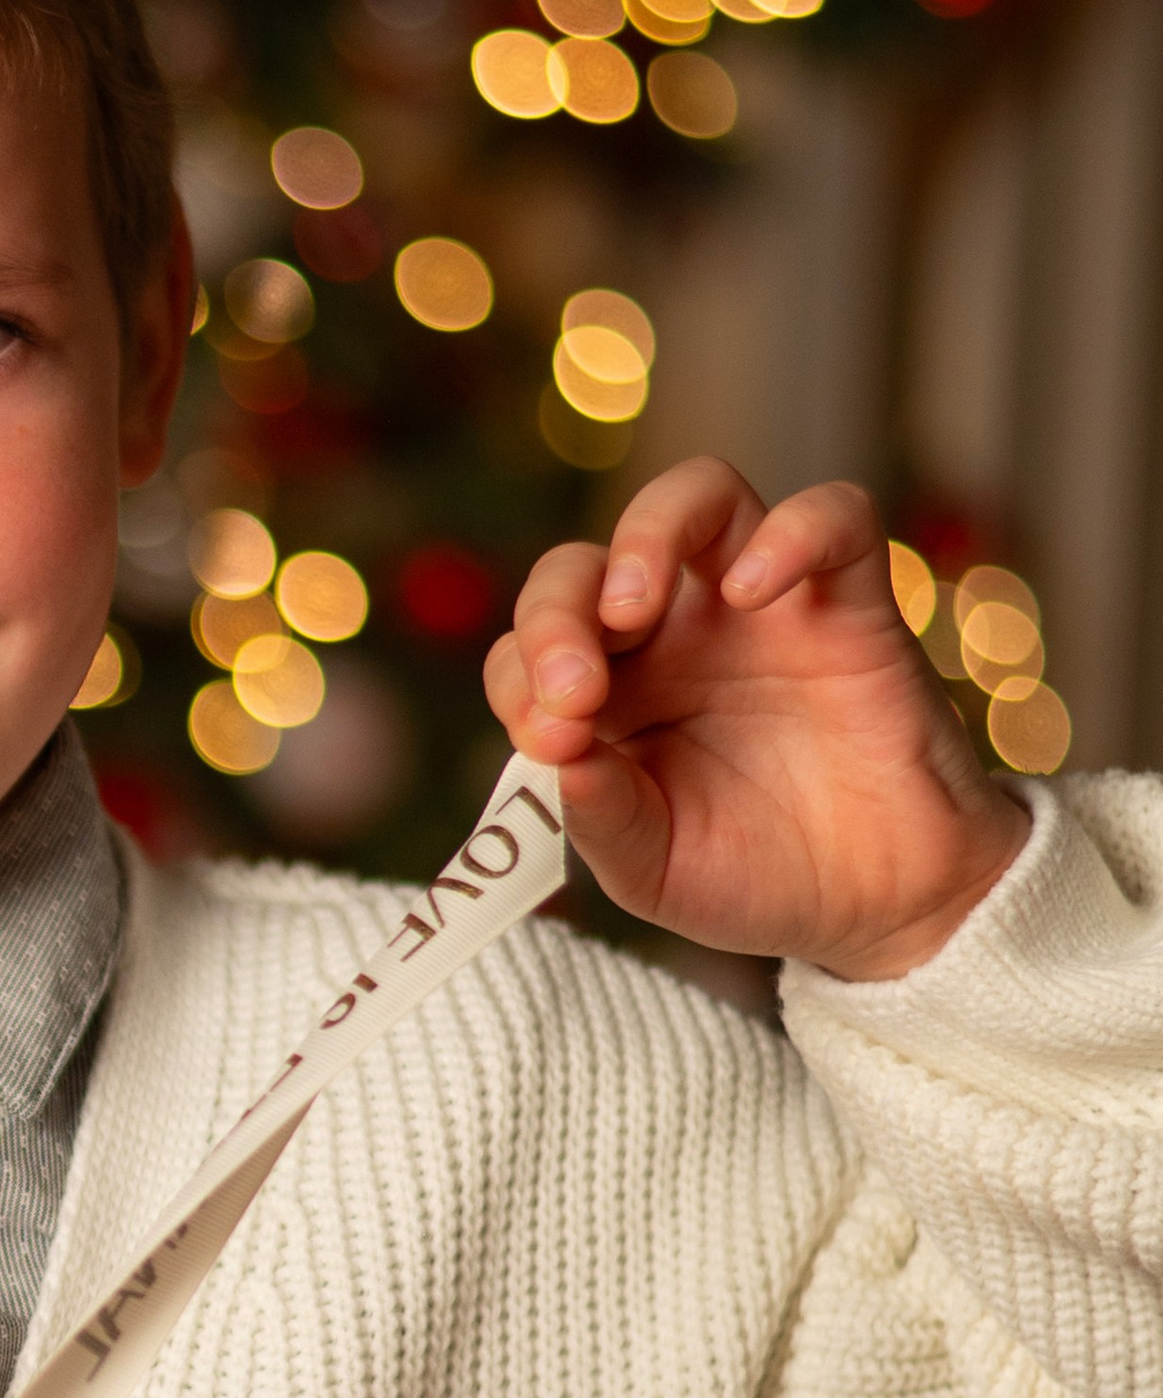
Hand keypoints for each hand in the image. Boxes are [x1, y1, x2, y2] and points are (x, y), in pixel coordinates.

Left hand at [485, 458, 1030, 977]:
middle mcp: (673, 635)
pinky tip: (750, 590)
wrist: (876, 902)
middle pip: (588, 562)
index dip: (520, 677)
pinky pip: (832, 518)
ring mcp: (758, 607)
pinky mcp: (848, 600)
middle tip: (572, 688)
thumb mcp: (655, 869)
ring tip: (630, 607)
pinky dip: (791, 532)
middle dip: (555, 611)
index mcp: (611, 693)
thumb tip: (555, 754)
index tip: (546, 742)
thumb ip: (602, 818)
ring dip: (647, 533)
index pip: (531, 644)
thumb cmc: (757, 876)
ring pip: (699, 496)